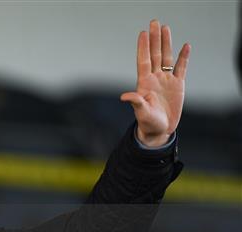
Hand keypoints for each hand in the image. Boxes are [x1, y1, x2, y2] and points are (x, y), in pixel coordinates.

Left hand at [120, 19, 190, 146]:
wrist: (159, 130)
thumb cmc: (148, 122)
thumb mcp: (141, 112)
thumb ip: (135, 102)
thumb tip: (124, 96)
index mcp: (144, 83)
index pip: (144, 60)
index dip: (143, 47)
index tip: (142, 33)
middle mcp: (155, 78)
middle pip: (155, 54)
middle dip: (155, 39)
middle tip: (154, 22)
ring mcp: (166, 80)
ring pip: (167, 57)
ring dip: (167, 43)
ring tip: (166, 28)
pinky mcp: (177, 85)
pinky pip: (181, 68)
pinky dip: (184, 57)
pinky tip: (185, 46)